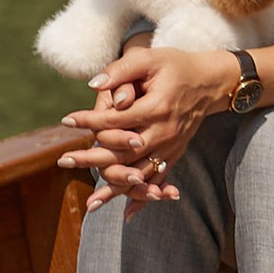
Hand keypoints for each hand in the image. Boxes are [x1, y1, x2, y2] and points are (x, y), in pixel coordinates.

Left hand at [57, 46, 235, 210]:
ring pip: (139, 174)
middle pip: (123, 153)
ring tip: (90, 204)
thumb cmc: (175, 65)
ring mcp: (171, 147)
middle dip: (91, 159)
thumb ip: (120, 70)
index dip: (89, 120)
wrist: (210, 81)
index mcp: (157, 108)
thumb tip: (92, 86)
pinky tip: (128, 214)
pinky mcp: (175, 155)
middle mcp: (165, 133)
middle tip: (63, 161)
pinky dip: (144, 198)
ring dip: (114, 190)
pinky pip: (158, 180)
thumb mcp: (149, 58)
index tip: (67, 120)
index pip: (116, 120)